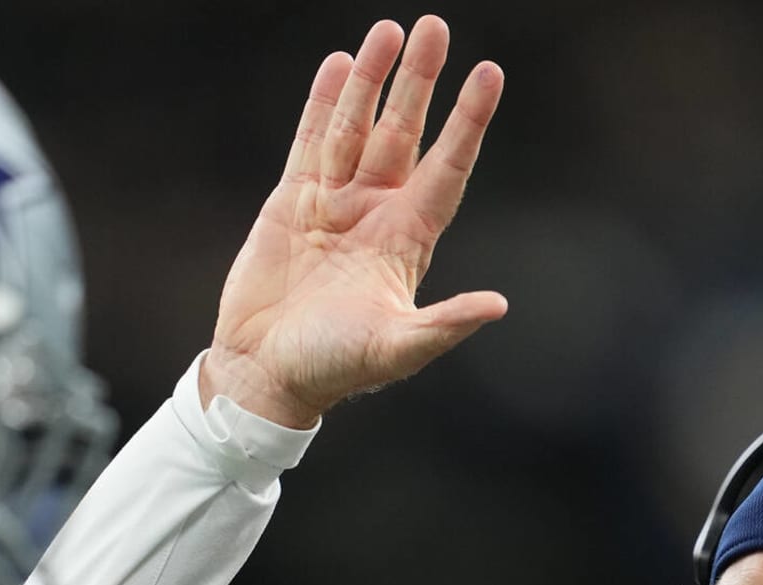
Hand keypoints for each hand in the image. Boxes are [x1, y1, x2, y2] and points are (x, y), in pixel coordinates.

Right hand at [200, 16, 505, 428]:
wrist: (265, 373)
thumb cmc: (334, 368)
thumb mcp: (395, 349)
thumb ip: (443, 325)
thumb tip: (497, 306)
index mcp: (406, 239)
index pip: (447, 167)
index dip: (468, 122)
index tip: (488, 74)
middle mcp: (376, 212)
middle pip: (404, 132)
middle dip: (418, 81)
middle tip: (435, 26)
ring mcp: (333, 203)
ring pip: (356, 127)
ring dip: (371, 81)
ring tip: (386, 31)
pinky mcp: (291, 202)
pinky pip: (311, 141)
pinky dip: (323, 104)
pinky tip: (339, 66)